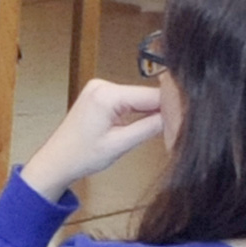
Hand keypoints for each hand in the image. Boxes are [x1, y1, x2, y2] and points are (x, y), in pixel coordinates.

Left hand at [20, 78, 166, 201]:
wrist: (56, 161)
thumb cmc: (80, 156)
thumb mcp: (121, 144)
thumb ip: (150, 127)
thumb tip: (177, 116)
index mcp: (106, 94)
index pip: (153, 95)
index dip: (173, 108)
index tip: (190, 119)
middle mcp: (102, 85)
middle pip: (147, 95)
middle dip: (163, 111)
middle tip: (180, 128)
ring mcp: (100, 88)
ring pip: (140, 98)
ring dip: (153, 112)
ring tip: (166, 129)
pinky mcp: (101, 95)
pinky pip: (129, 100)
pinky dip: (140, 112)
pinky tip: (150, 124)